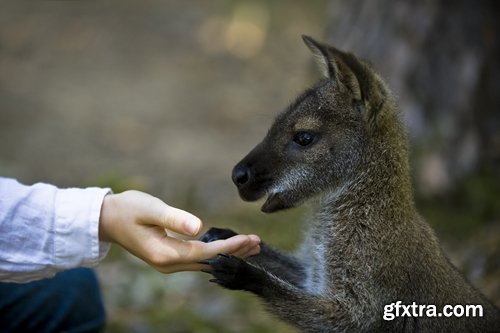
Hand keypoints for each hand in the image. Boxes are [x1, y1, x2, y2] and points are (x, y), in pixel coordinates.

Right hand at [98, 190, 260, 272]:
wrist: (107, 218)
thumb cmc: (127, 209)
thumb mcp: (150, 208)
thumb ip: (174, 218)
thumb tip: (199, 227)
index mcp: (165, 254)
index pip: (205, 253)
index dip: (229, 247)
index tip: (249, 239)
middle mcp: (169, 264)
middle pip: (209, 262)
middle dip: (235, 253)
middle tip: (258, 243)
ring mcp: (169, 263)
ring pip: (206, 262)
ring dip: (228, 254)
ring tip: (252, 246)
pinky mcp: (170, 257)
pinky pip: (199, 259)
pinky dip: (217, 252)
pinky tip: (229, 247)